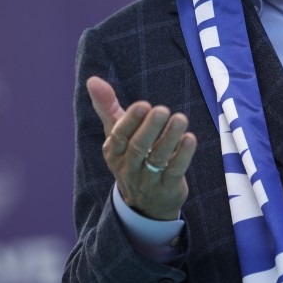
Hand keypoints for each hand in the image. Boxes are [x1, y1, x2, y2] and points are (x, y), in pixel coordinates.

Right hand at [87, 76, 196, 220]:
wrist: (145, 203)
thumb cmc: (131, 156)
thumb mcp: (116, 134)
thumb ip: (107, 106)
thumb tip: (92, 79)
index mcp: (113, 152)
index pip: (119, 136)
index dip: (130, 121)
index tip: (143, 105)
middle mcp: (128, 167)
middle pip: (138, 147)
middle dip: (150, 128)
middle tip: (162, 109)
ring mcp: (147, 180)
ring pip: (158, 159)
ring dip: (170, 138)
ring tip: (180, 119)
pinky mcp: (166, 189)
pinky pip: (174, 172)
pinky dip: (183, 155)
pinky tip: (190, 139)